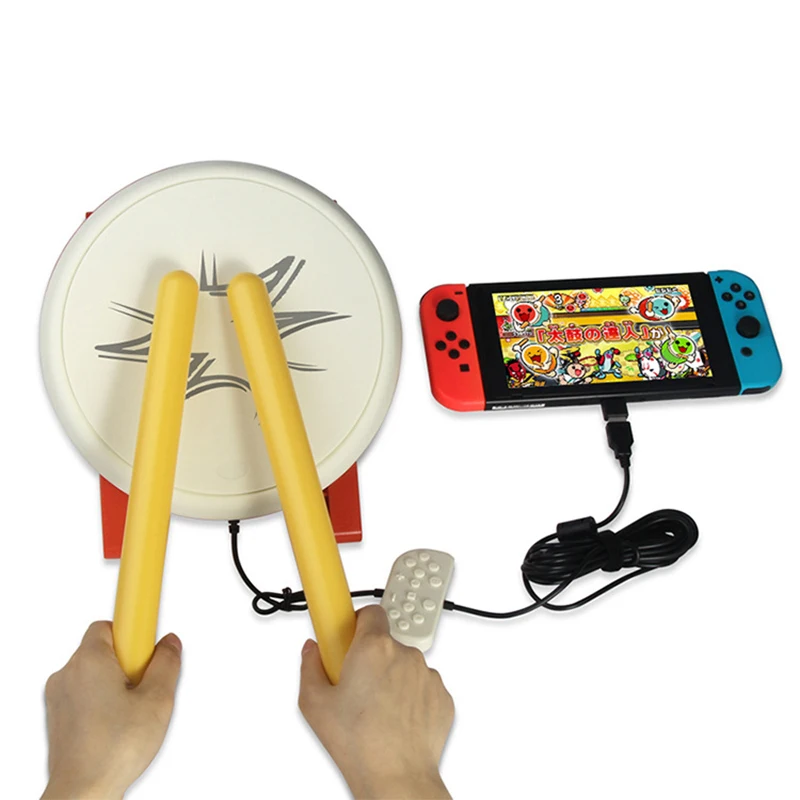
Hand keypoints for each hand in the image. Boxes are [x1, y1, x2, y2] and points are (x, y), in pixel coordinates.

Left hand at [42, 621, 181, 798]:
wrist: (82, 793)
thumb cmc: (112, 751)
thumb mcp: (158, 700)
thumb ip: (167, 664)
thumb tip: (169, 645)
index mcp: (90, 660)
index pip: (110, 622)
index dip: (134, 629)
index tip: (148, 632)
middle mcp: (68, 673)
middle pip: (104, 648)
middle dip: (129, 660)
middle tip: (146, 684)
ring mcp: (59, 696)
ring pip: (95, 672)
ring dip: (115, 682)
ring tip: (133, 710)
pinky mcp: (58, 717)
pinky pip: (84, 693)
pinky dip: (101, 700)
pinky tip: (118, 723)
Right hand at [299, 606, 453, 798]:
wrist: (397, 778)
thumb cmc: (358, 744)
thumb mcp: (314, 704)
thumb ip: (310, 666)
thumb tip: (312, 651)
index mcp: (373, 648)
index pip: (370, 611)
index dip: (358, 622)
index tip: (349, 635)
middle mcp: (405, 654)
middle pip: (386, 643)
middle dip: (371, 658)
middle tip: (356, 685)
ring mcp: (427, 675)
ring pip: (405, 666)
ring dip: (392, 678)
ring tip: (376, 710)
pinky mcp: (442, 696)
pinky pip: (423, 687)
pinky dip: (411, 698)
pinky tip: (395, 720)